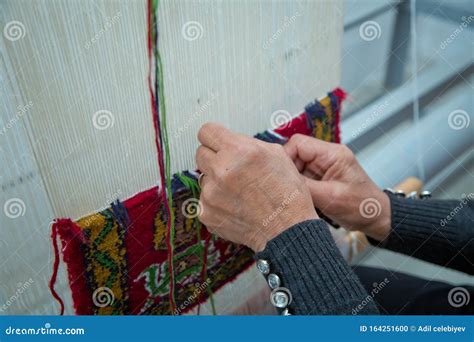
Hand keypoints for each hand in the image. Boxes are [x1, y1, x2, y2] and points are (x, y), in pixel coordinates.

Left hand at [196, 123, 317, 251]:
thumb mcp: (276, 154)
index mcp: (238, 151)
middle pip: (200, 153)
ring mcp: (210, 193)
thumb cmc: (286, 195)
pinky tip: (236, 206)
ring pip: (203, 178)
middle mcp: (221, 170)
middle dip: (214, 158)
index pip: (206, 131)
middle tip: (231, 168)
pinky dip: (217, 202)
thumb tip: (231, 142)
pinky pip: (204, 200)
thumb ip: (247, 143)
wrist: (287, 230)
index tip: (218, 143)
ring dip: (216, 181)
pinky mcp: (206, 213)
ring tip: (239, 192)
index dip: (215, 137)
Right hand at [284, 134, 390, 240]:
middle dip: (287, 171)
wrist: (376, 218)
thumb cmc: (361, 206)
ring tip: (294, 196)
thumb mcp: (330, 198)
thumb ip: (304, 187)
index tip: (280, 176)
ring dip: (292, 180)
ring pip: (294, 166)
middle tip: (285, 189)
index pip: (298, 143)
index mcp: (333, 154)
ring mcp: (322, 167)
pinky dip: (296, 187)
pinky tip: (299, 198)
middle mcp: (326, 156)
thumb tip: (280, 181)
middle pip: (294, 154)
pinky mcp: (319, 177)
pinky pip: (300, 177)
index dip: (285, 157)